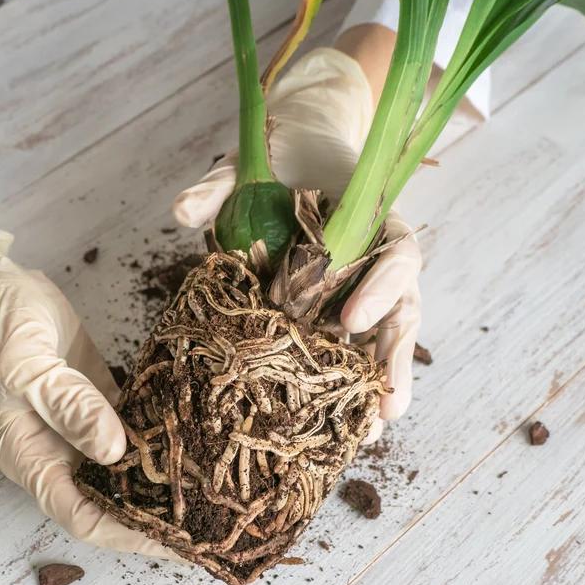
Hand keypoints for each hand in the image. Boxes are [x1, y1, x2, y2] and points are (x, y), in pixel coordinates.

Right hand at [0, 217, 180, 559]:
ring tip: (216, 493)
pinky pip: (136, 432)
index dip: (128, 534)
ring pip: (127, 472)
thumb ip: (68, 404)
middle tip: (213, 522)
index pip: (83, 516)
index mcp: (32, 458)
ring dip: (165, 484)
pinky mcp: (101, 404)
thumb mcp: (26, 362)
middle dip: (157, 518)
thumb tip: (113, 450)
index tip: (176, 541)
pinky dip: (164, 442)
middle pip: (111, 504)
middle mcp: (59, 454)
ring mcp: (82, 430)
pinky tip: (200, 444)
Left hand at [171, 46, 420, 441]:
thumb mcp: (245, 165)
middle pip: (402, 310)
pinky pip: (349, 347)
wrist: (289, 152)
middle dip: (393, 359)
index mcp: (371, 217)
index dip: (381, 286)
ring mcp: (358, 288)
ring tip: (372, 432)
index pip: (396, 252)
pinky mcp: (334, 310)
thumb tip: (182, 213)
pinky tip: (337, 421)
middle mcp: (374, 258)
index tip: (349, 317)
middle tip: (386, 406)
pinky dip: (347, 382)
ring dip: (379, 384)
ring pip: (382, 338)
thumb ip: (218, 185)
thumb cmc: (277, 157)